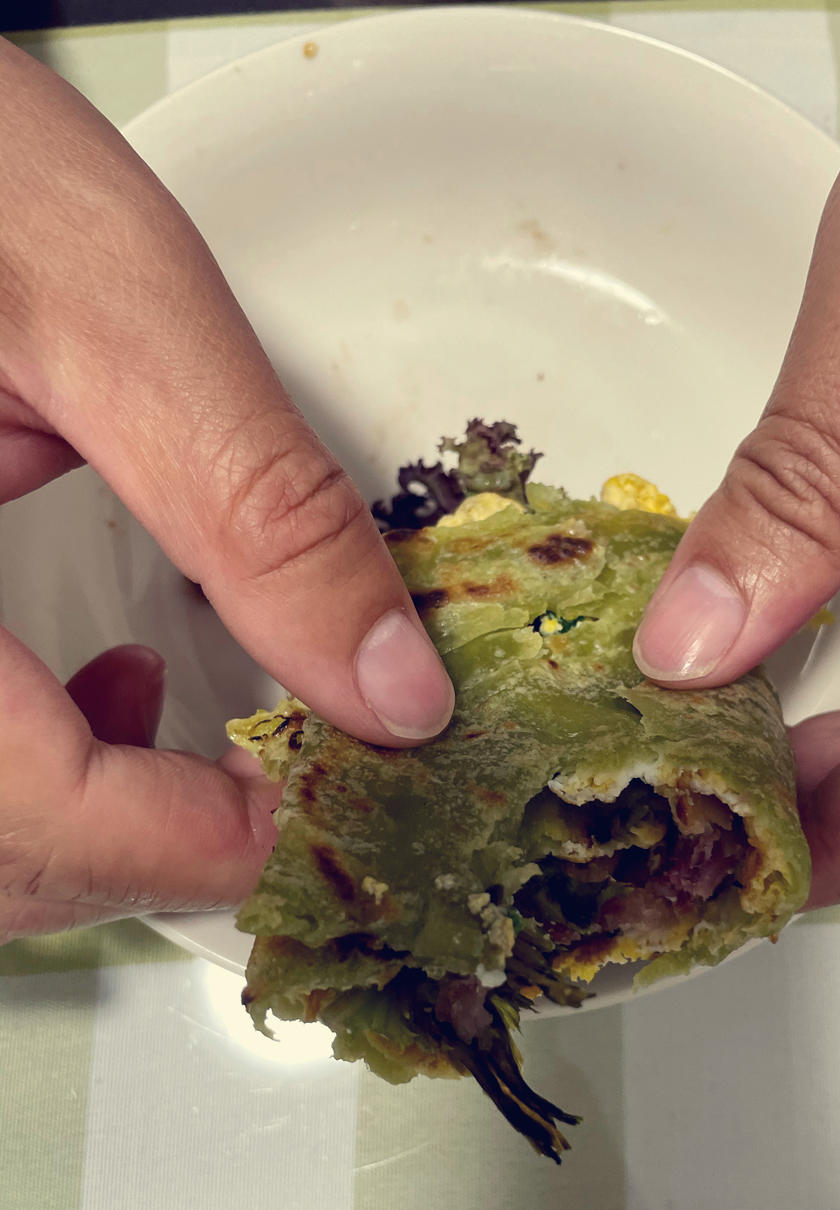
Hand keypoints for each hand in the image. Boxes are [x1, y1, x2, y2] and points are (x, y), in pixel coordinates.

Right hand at [0, 43, 453, 938]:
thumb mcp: (113, 309)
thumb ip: (261, 512)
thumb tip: (391, 687)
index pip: (39, 815)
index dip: (203, 843)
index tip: (329, 806)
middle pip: (4, 860)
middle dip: (162, 849)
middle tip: (291, 783)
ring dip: (100, 831)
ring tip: (207, 741)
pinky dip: (40, 776)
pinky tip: (107, 690)